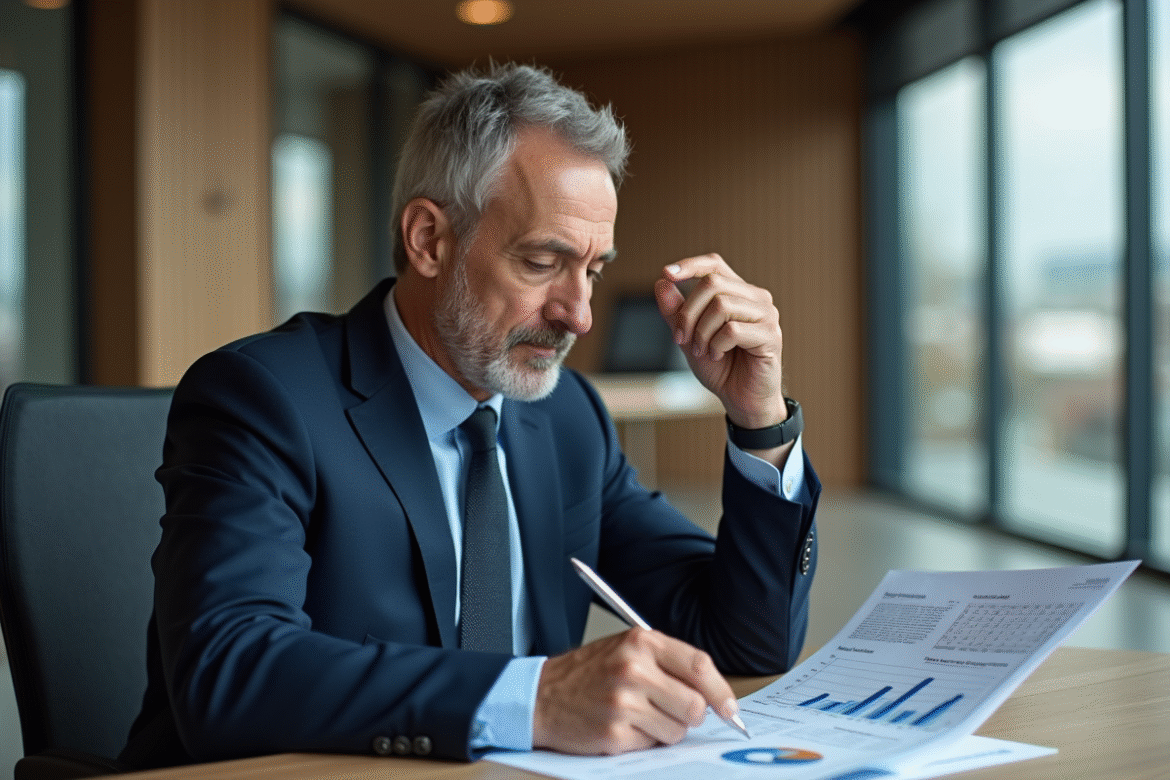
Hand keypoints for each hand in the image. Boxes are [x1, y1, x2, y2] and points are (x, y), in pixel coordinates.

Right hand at [531, 628, 739, 754]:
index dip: (721, 692)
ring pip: (677, 730)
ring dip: (664, 729)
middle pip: (695, 705)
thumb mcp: (626, 649)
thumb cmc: (587, 672)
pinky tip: (621, 725)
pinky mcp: (614, 733)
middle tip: (669, 709)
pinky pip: (652, 745)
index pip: (699, 666)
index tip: (730, 708)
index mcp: (640, 642)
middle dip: (689, 714)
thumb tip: (712, 694)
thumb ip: (667, 663)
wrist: (541, 695)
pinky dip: (642, 740)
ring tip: (637, 714)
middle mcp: (633, 669)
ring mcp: (623, 702)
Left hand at [654, 254, 785, 429]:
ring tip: (701, 351)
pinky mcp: (771, 336)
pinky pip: (732, 330)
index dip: (690, 265)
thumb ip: (675, 312)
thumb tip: (661, 283)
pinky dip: (715, 345)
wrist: (740, 399)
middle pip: (712, 283)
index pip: (715, 264)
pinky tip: (716, 355)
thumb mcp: (688, 338)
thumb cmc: (720, 367)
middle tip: (681, 338)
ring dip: (701, 332)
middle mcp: (755, 298)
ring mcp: (766, 315)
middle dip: (687, 312)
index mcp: (737, 293)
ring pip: (722, 305)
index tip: (667, 274)